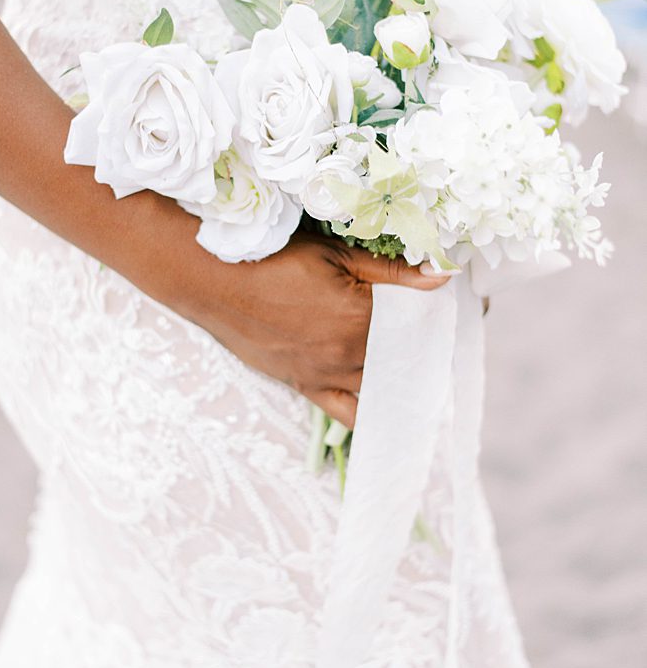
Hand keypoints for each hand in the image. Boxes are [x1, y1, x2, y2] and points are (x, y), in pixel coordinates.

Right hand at [181, 233, 452, 429]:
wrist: (212, 282)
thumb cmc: (271, 260)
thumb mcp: (334, 254)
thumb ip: (391, 271)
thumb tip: (443, 275)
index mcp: (360, 316)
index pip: (418, 323)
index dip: (435, 315)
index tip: (456, 309)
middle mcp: (348, 352)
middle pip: (405, 357)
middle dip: (423, 347)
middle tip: (437, 336)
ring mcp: (326, 374)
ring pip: (380, 385)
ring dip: (401, 377)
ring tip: (417, 368)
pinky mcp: (304, 384)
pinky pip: (345, 412)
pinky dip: (369, 413)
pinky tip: (386, 407)